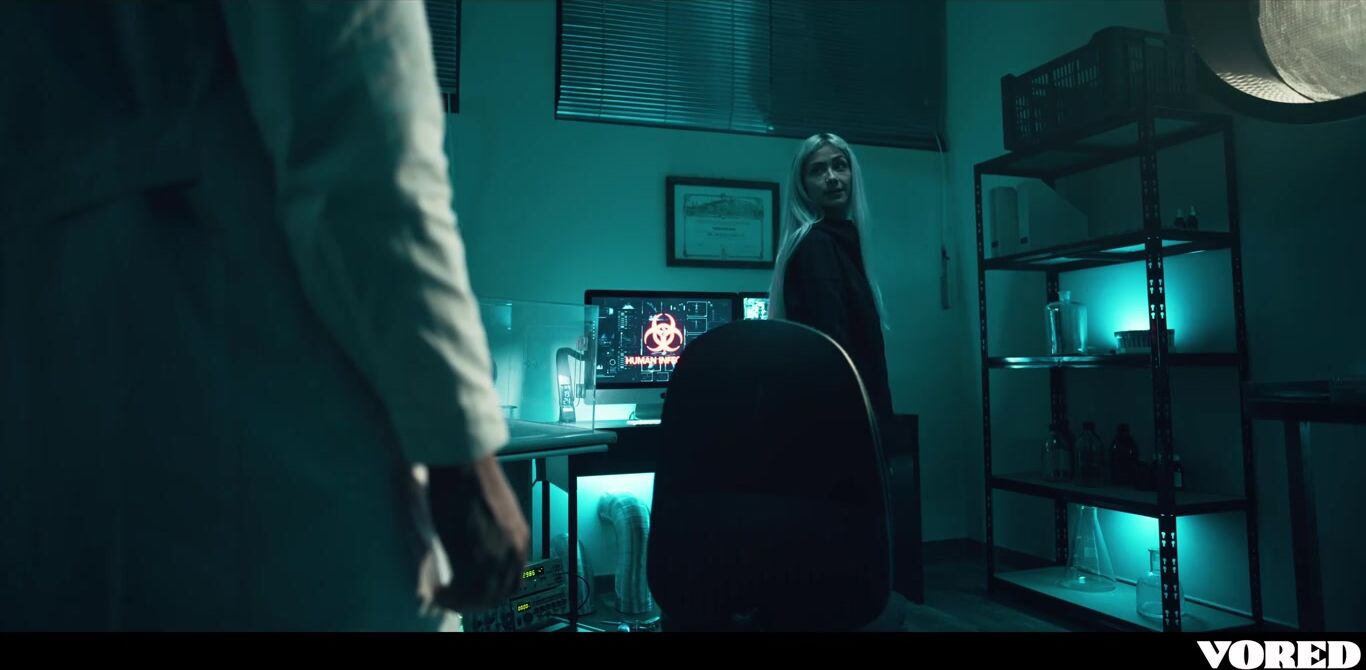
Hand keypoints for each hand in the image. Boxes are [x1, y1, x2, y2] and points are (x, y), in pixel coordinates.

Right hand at [426, 455, 528, 611]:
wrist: (462, 463)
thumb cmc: (470, 477)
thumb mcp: (491, 512)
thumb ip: (491, 535)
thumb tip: (475, 549)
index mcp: (520, 539)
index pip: (512, 581)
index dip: (491, 592)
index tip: (472, 593)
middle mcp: (513, 552)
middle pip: (497, 594)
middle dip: (474, 602)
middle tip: (452, 600)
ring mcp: (496, 557)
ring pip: (481, 598)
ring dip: (459, 602)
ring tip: (440, 595)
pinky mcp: (475, 558)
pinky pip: (463, 593)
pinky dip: (448, 597)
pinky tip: (436, 590)